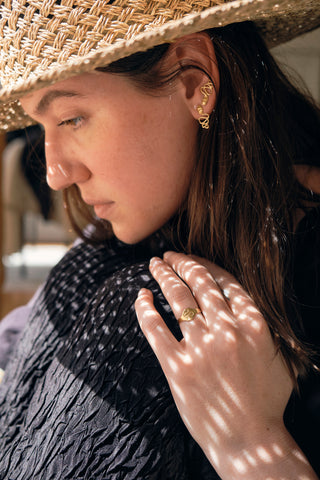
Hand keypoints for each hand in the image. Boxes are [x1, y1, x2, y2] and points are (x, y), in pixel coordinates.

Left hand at [135, 252, 316, 478]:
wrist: (250, 440)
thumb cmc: (267, 401)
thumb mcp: (278, 356)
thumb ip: (261, 327)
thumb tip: (240, 303)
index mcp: (253, 323)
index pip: (223, 280)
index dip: (203, 263)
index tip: (190, 257)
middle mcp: (227, 330)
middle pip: (198, 282)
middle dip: (180, 262)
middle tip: (168, 255)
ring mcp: (201, 348)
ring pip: (177, 298)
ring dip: (163, 275)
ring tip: (154, 265)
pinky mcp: (178, 367)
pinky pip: (155, 329)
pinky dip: (145, 309)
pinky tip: (140, 296)